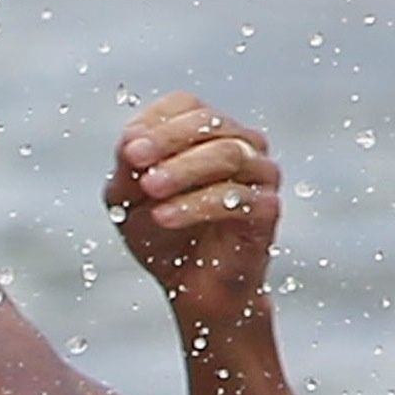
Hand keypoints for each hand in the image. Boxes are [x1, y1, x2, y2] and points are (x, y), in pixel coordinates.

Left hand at [104, 92, 281, 337]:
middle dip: (167, 140)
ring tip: (149, 188)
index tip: (128, 150)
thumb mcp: (128, 201)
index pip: (186, 105)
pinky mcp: (267, 209)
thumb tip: (130, 141)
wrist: (192, 288)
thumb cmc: (163, 237)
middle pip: (208, 123)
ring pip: (227, 154)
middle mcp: (242, 144)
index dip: (156, 122)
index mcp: (209, 132)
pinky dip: (195, 205)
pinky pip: (237, 198)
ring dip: (182, 169)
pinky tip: (164, 216)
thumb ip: (126, 171)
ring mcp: (260, 174)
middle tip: (134, 159)